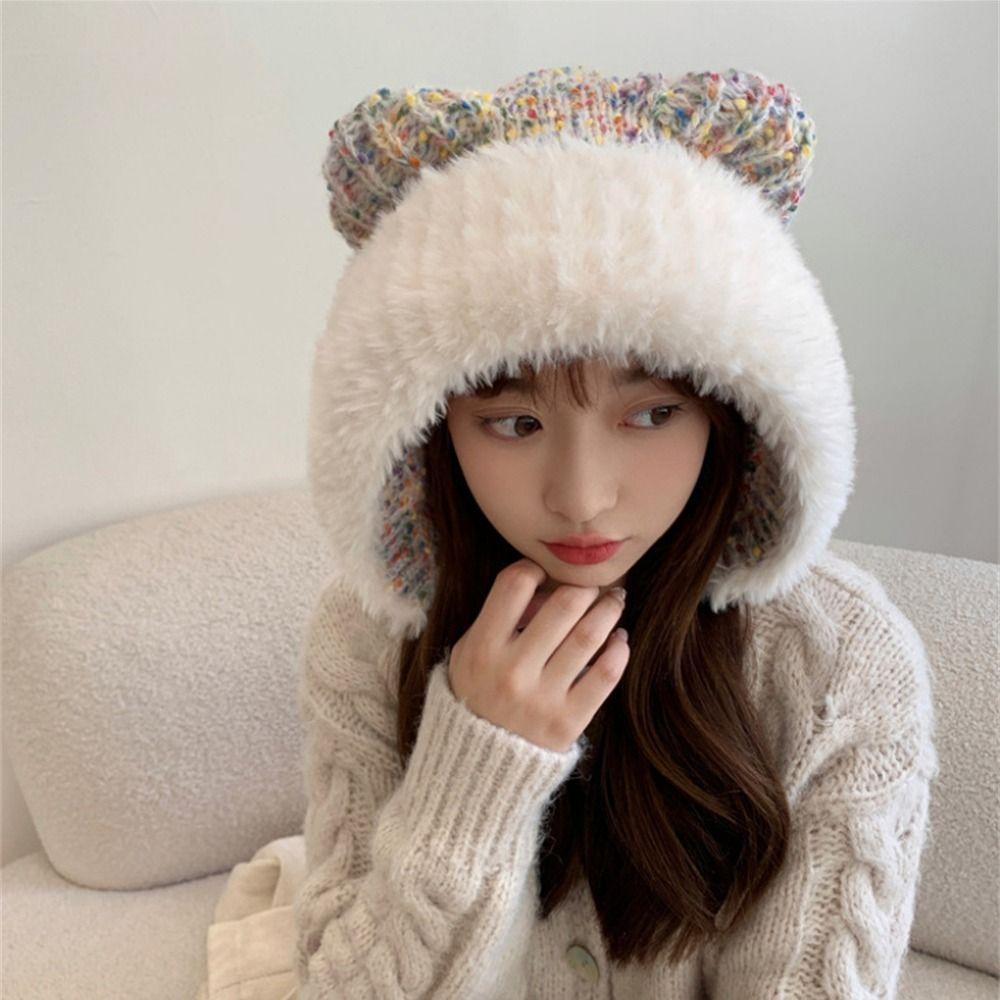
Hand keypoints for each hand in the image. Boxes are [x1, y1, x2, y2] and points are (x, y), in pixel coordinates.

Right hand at [447, 559, 629, 752]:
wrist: (479, 764)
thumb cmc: (479, 693)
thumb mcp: (469, 652)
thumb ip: (500, 616)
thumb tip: (550, 588)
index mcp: (482, 647)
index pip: (515, 583)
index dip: (535, 569)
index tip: (544, 577)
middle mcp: (512, 671)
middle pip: (565, 603)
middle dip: (585, 586)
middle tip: (593, 587)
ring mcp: (541, 698)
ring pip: (591, 634)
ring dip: (609, 610)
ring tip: (613, 604)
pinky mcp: (568, 721)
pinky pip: (606, 674)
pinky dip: (619, 649)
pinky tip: (618, 640)